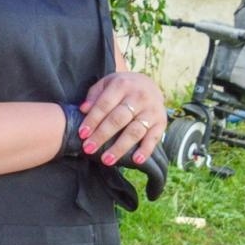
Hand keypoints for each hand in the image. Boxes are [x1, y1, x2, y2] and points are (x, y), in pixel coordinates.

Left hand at [62, 71, 169, 200]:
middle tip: (89, 149)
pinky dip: (146, 150)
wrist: (149, 84)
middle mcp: (139, 97)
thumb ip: (94, 96)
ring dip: (120, 147)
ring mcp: (152, 110)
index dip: (93, 120)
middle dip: (102, 135)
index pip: (104, 105)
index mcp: (122, 85)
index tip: (82, 134)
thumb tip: (83, 110)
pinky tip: (136, 160)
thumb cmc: (121, 87)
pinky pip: (154, 138)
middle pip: (118, 119)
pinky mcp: (162, 122)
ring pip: (135, 131)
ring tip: (107, 160)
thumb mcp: (106, 84)